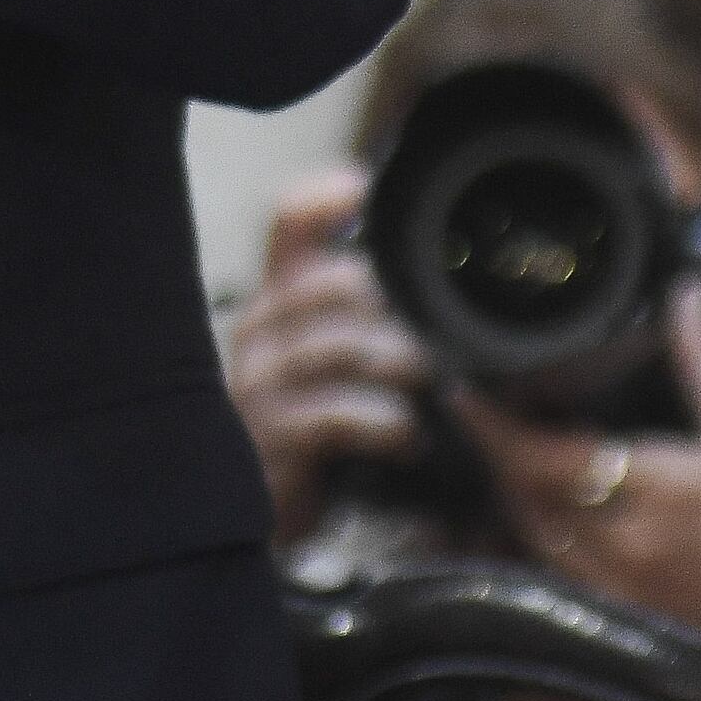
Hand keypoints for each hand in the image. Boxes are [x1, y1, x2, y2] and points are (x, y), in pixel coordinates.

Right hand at [227, 170, 425, 547]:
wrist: (279, 509)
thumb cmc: (322, 425)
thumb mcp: (344, 360)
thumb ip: (377, 313)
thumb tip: (440, 285)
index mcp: (283, 297)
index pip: (289, 223)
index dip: (325, 198)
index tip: (368, 191)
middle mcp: (263, 329)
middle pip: (324, 283)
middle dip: (386, 302)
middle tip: (435, 329)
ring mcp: (260, 383)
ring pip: (332, 347)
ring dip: (392, 360)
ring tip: (430, 378)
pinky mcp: (270, 438)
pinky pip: (329, 415)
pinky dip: (378, 422)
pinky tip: (405, 436)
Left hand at [450, 288, 700, 654]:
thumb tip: (686, 297)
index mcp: (652, 488)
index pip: (542, 454)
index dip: (492, 424)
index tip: (461, 390)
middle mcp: (618, 541)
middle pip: (520, 491)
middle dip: (493, 449)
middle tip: (480, 409)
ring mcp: (610, 586)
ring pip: (529, 530)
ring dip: (509, 488)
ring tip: (507, 447)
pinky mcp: (613, 617)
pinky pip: (549, 567)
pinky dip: (535, 530)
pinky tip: (543, 504)